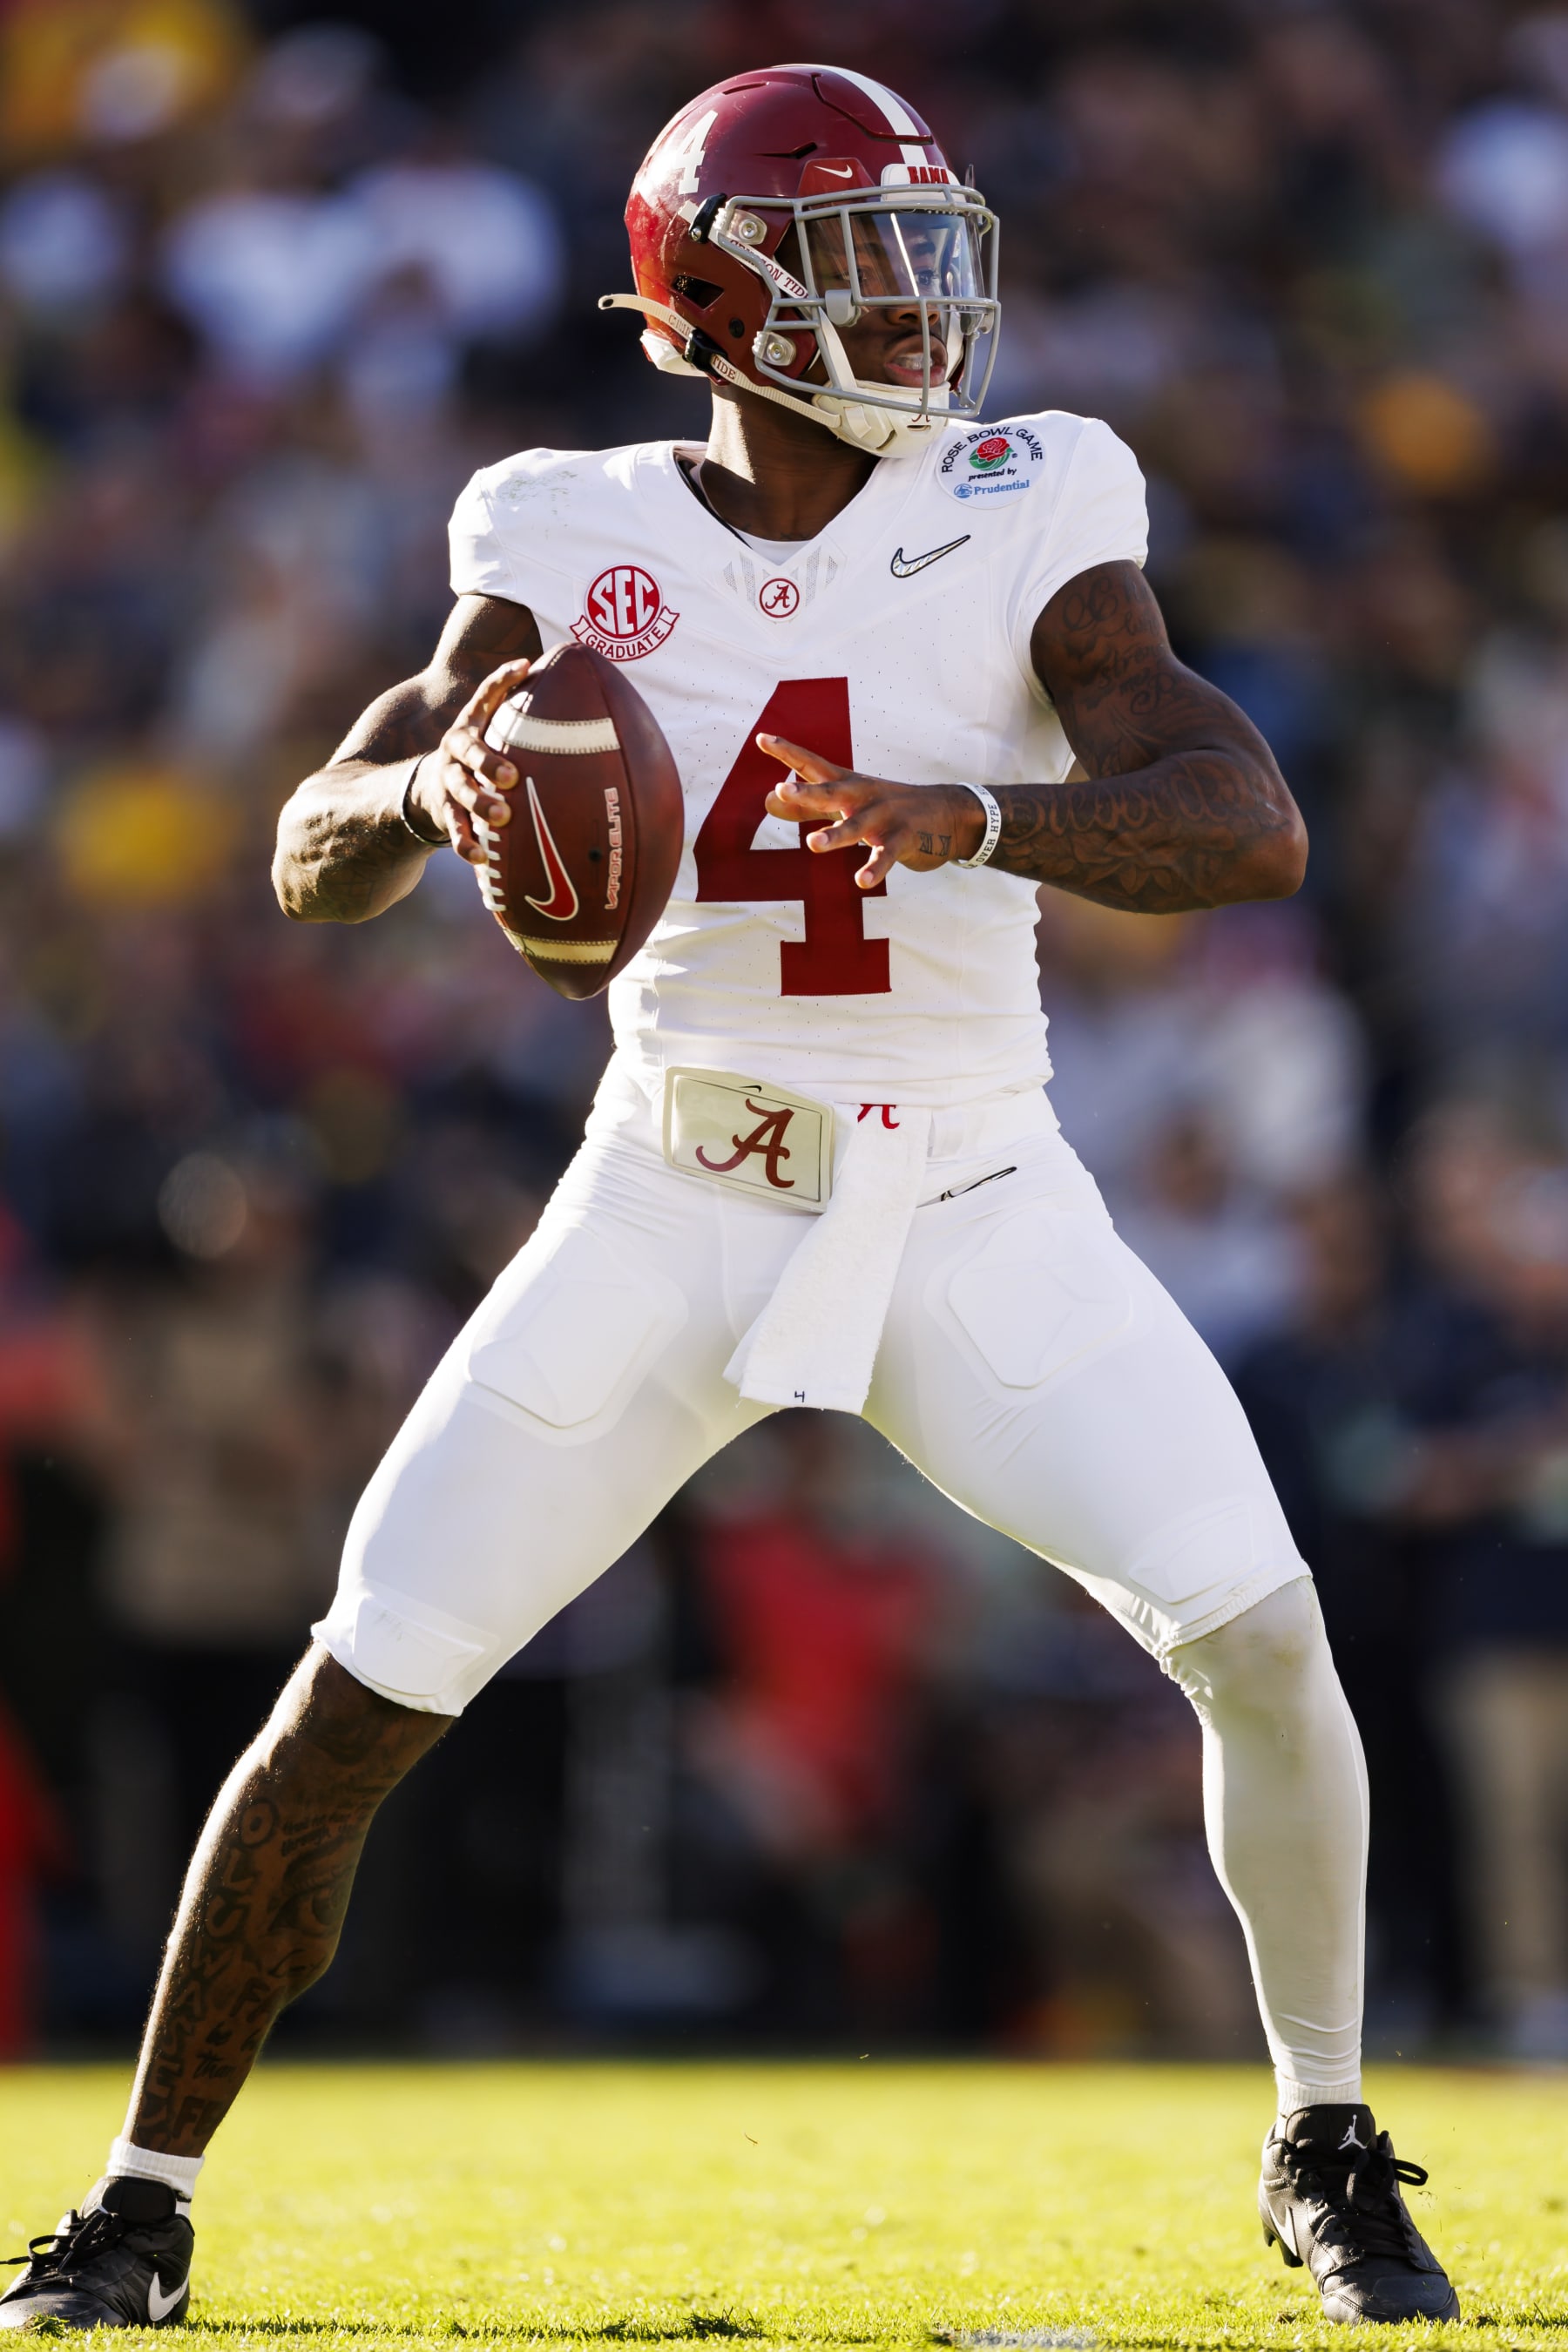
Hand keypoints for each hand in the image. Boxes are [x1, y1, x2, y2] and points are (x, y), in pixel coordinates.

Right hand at [409, 659, 531, 865]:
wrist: (429, 788)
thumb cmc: (480, 758)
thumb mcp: (493, 733)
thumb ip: (523, 720)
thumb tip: (575, 698)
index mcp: (472, 724)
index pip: (485, 694)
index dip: (502, 679)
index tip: (523, 667)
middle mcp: (456, 748)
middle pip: (468, 750)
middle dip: (488, 761)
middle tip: (512, 776)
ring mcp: (448, 780)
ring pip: (460, 790)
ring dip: (480, 802)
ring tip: (503, 816)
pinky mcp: (444, 810)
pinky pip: (455, 828)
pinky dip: (466, 844)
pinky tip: (480, 859)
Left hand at [760, 735, 984, 888]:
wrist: (946, 812)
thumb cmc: (886, 809)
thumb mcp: (846, 803)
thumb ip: (807, 806)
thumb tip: (767, 801)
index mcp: (847, 785)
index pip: (813, 765)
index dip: (787, 752)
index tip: (761, 738)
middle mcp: (863, 796)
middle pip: (832, 792)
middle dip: (807, 793)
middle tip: (782, 790)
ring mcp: (885, 817)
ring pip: (857, 827)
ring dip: (835, 835)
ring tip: (813, 844)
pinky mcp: (903, 839)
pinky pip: (885, 855)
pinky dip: (874, 868)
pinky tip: (861, 881)